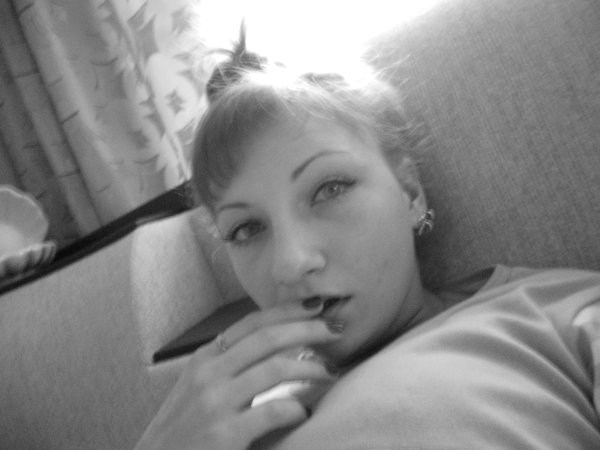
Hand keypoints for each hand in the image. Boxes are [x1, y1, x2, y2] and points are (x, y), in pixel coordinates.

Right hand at [135, 299, 339, 449]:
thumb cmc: (182, 431)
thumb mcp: (197, 388)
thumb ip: (227, 366)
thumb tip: (273, 347)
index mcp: (205, 359)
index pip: (252, 323)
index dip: (287, 311)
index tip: (316, 305)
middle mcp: (209, 374)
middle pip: (269, 338)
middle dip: (308, 329)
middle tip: (336, 329)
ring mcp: (215, 403)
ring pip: (276, 368)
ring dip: (311, 366)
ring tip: (331, 371)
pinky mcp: (224, 434)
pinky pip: (273, 410)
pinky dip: (296, 408)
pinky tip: (305, 412)